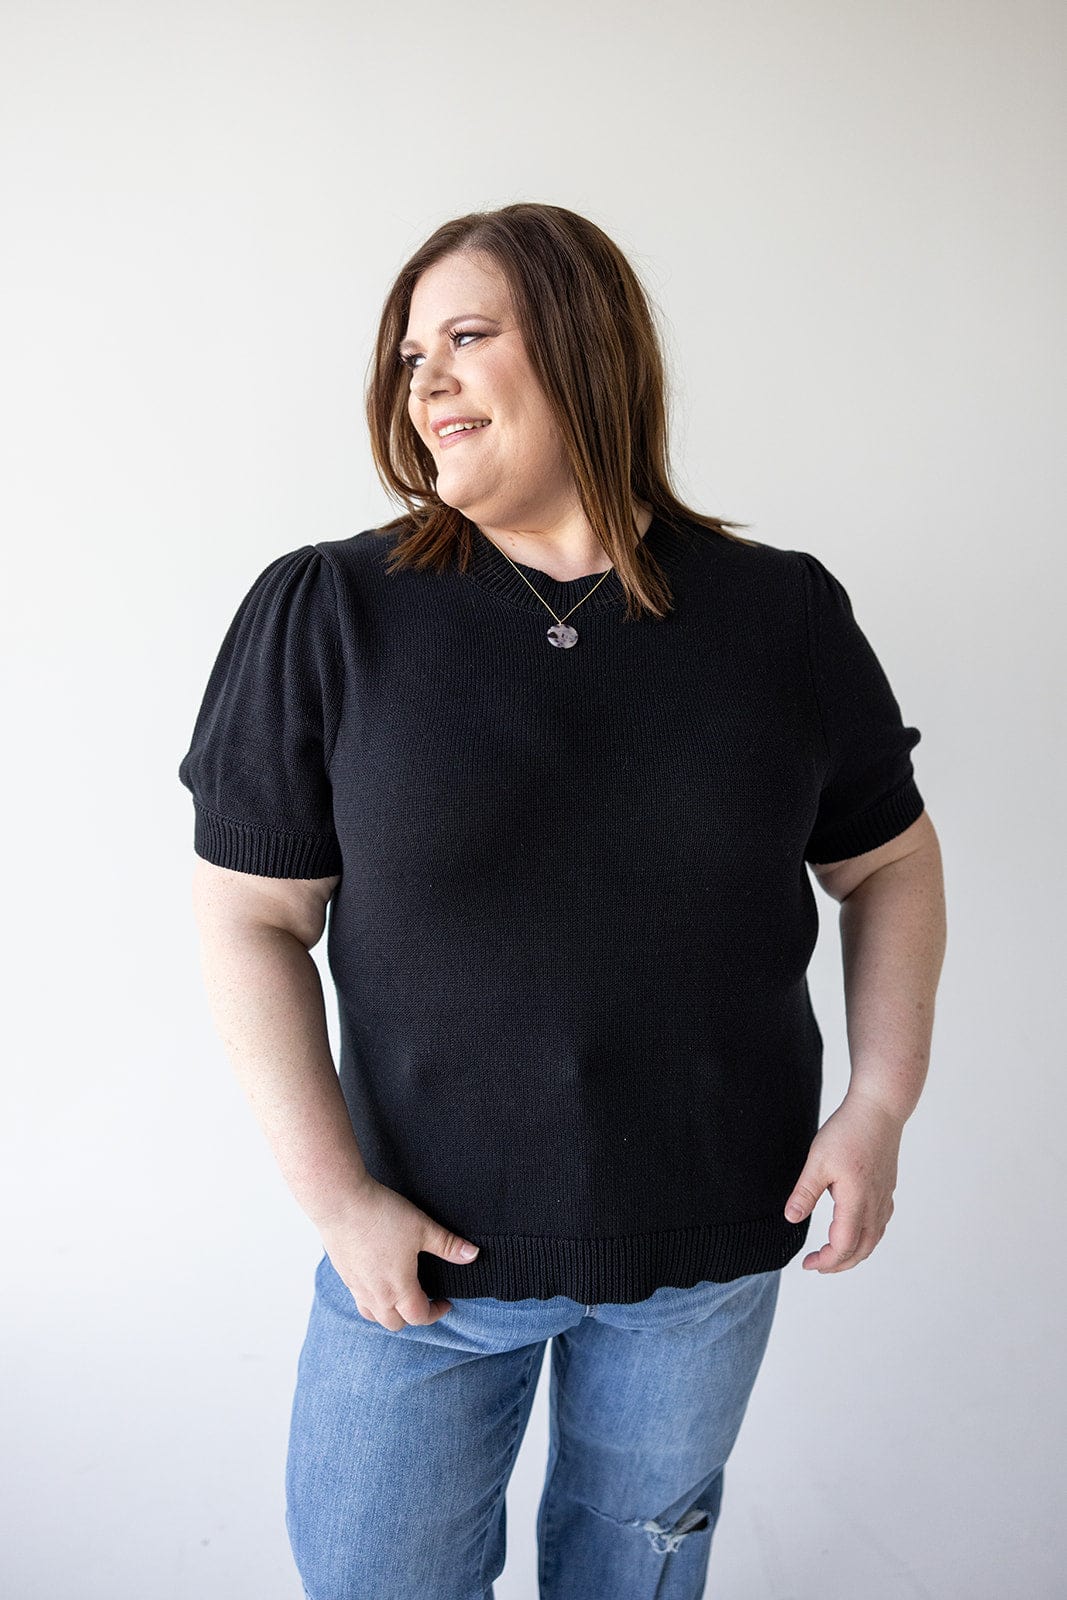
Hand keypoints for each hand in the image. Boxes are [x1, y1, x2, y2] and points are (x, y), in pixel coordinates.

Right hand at [315, 1178, 479, 1329]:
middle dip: (413, 1316)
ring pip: (373, 1315)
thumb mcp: (422, 1228)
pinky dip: (371, 1298)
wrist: (339, 1202)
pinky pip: (359, 1298)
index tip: (445, 1302)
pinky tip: (377, 1277)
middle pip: (395, 1324)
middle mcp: (375, 1295)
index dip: (436, 1312)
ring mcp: (355, 1286)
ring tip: (400, 1293)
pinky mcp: (343, 1274)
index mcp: (398, 1288)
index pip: (419, 1317)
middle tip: (424, 1299)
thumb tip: (473, 1255)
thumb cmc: (381, 1215)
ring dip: (389, 1312)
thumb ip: (448, 1245)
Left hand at [783, 1092, 903, 1272]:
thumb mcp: (818, 1161)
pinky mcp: (887, 1188)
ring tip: (834, 1255)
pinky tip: (855, 1231)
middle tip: (817, 1265)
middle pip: (861, 1249)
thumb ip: (805, 1193)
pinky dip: (866, 1237)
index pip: (843, 1246)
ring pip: (873, 1239)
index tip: (807, 1263)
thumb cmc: (848, 1131)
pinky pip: (880, 1224)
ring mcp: (884, 1197)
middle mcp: (875, 1204)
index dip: (825, 1261)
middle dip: (839, 1264)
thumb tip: (792, 1218)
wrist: (879, 1109)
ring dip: (854, 1253)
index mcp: (856, 1201)